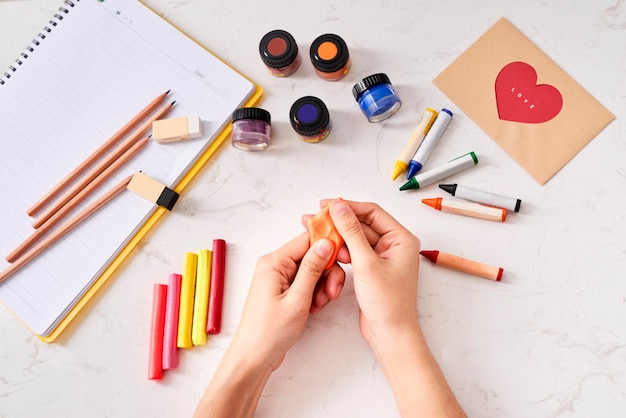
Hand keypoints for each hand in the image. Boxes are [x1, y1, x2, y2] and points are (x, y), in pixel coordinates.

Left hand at [229, 232, 345, 370]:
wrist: (254, 357)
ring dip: (323, 286)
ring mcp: (280, 278)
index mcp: (274, 262)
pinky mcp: (285, 290)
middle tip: (331, 293)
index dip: (329, 246)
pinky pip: (307, 282)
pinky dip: (316, 293)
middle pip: (313, 255)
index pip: (307, 239)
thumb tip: (325, 243)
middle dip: (327, 272)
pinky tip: (314, 308)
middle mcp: (275, 266)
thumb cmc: (268, 332)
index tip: (345, 257)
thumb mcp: (297, 299)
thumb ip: (312, 269)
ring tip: (320, 304)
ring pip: (313, 270)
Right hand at [320, 199, 421, 350]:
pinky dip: (342, 250)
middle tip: (315, 220)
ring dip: (338, 237)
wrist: (390, 334)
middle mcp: (394, 245)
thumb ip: (351, 232)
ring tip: (316, 235)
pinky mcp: (372, 268)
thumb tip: (339, 207)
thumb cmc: (388, 303)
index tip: (326, 205)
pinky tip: (328, 250)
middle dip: (339, 222)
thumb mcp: (366, 263)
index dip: (348, 206)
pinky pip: (355, 252)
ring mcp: (383, 257)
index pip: (372, 212)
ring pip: (356, 238)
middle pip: (362, 223)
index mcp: (401, 239)